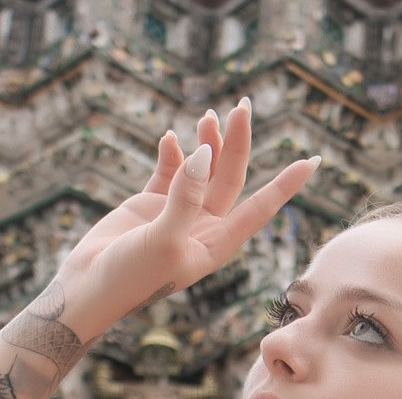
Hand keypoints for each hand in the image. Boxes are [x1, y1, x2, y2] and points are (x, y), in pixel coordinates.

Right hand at [55, 100, 317, 331]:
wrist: (88, 289)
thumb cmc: (131, 278)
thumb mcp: (164, 240)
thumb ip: (185, 197)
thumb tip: (204, 153)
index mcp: (217, 244)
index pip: (260, 207)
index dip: (286, 184)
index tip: (312, 161)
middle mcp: (202, 227)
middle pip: (231, 176)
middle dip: (238, 142)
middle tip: (243, 106)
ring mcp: (177, 213)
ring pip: (202, 169)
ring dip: (207, 142)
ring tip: (208, 115)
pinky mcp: (150, 204)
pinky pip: (169, 170)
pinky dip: (172, 152)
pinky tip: (170, 137)